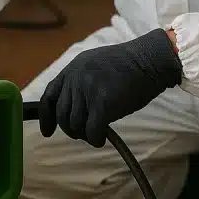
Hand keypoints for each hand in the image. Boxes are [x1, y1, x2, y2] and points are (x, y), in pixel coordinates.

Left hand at [39, 29, 182, 146]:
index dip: (47, 116)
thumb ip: (80, 81)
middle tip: (84, 133)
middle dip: (71, 129)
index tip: (47, 131)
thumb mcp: (96, 65)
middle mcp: (76, 78)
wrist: (151, 60)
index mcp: (73, 68)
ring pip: (75, 125)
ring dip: (84, 134)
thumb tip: (73, 108)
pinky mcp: (103, 104)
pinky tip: (102, 138)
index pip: (49, 95)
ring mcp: (88, 90)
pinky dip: (95, 139)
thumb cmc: (129, 65)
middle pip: (62, 114)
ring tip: (97, 133)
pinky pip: (91, 131)